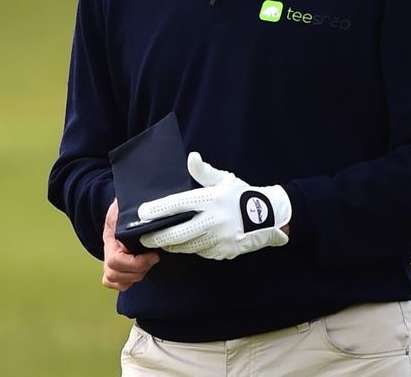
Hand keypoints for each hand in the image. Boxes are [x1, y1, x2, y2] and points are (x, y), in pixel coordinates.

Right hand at [102, 198, 158, 290]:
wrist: (123, 207)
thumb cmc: (127, 206)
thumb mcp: (128, 204)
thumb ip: (136, 208)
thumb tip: (151, 210)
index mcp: (110, 237)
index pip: (115, 260)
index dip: (137, 263)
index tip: (155, 255)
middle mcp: (107, 250)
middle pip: (114, 273)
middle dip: (138, 270)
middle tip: (154, 258)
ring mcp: (110, 259)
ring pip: (114, 280)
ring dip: (134, 277)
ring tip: (149, 264)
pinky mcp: (117, 266)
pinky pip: (115, 283)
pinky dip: (126, 282)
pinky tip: (141, 270)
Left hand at [137, 152, 290, 259]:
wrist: (268, 217)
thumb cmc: (240, 195)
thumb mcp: (224, 179)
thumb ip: (204, 171)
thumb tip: (191, 158)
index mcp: (211, 199)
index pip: (179, 204)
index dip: (158, 209)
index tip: (142, 212)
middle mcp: (214, 220)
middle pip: (179, 232)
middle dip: (158, 236)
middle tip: (144, 237)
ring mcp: (220, 238)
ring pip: (188, 246)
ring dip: (171, 245)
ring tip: (159, 242)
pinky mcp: (224, 252)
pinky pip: (201, 252)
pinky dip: (190, 249)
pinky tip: (182, 245)